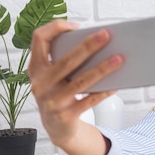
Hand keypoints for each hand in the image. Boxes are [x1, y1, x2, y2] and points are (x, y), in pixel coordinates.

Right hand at [28, 20, 122, 154]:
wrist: (56, 128)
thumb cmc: (58, 94)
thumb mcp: (53, 77)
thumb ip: (64, 61)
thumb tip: (96, 44)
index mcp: (36, 68)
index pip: (39, 39)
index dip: (56, 28)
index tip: (75, 26)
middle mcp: (41, 84)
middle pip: (67, 60)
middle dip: (88, 46)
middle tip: (106, 35)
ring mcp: (52, 101)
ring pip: (81, 81)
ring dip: (102, 69)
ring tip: (119, 59)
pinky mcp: (66, 115)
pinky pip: (89, 101)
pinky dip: (104, 92)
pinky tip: (116, 85)